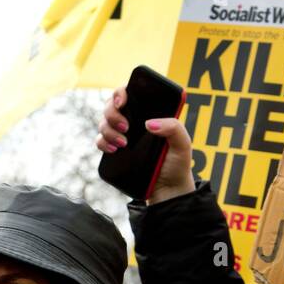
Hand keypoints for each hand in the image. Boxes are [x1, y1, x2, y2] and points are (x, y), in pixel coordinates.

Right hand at [97, 87, 195, 204]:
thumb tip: (149, 123)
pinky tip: (114, 150)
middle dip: (112, 114)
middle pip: (111, 106)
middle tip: (126, 128)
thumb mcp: (183, 144)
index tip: (123, 102)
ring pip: (103, 123)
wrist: (167, 190)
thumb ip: (173, 128)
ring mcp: (122, 136)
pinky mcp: (115, 151)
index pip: (130, 94)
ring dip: (109, 130)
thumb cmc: (177, 164)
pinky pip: (100, 141)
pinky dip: (103, 143)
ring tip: (123, 143)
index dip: (121, 92)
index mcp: (148, 114)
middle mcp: (133, 122)